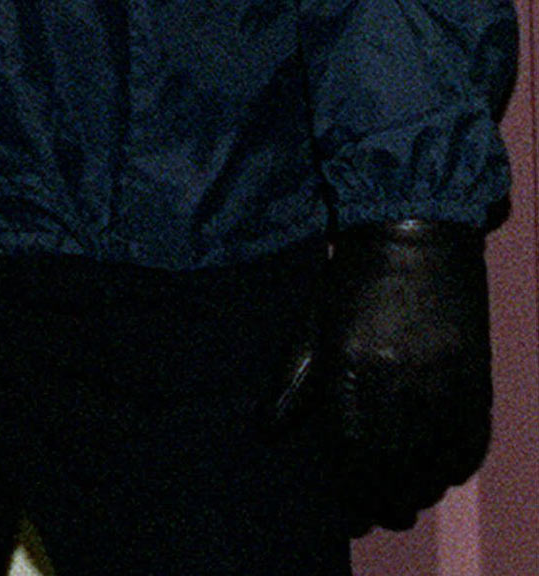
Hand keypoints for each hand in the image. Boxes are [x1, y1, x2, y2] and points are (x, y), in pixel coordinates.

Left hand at [276, 220, 491, 530]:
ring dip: (419, 492)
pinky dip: (454, 467)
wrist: (417, 229)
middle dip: (383, 503)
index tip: (345, 517)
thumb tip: (268, 431)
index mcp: (353, 367)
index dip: (349, 497)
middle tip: (373, 514)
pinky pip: (470, 446)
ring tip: (402, 499)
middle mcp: (402, 383)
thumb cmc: (354, 275)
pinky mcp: (476, 378)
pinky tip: (439, 472)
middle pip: (395, 473)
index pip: (352, 458)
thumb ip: (295, 380)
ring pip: (434, 468)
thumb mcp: (314, 322)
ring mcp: (444, 383)